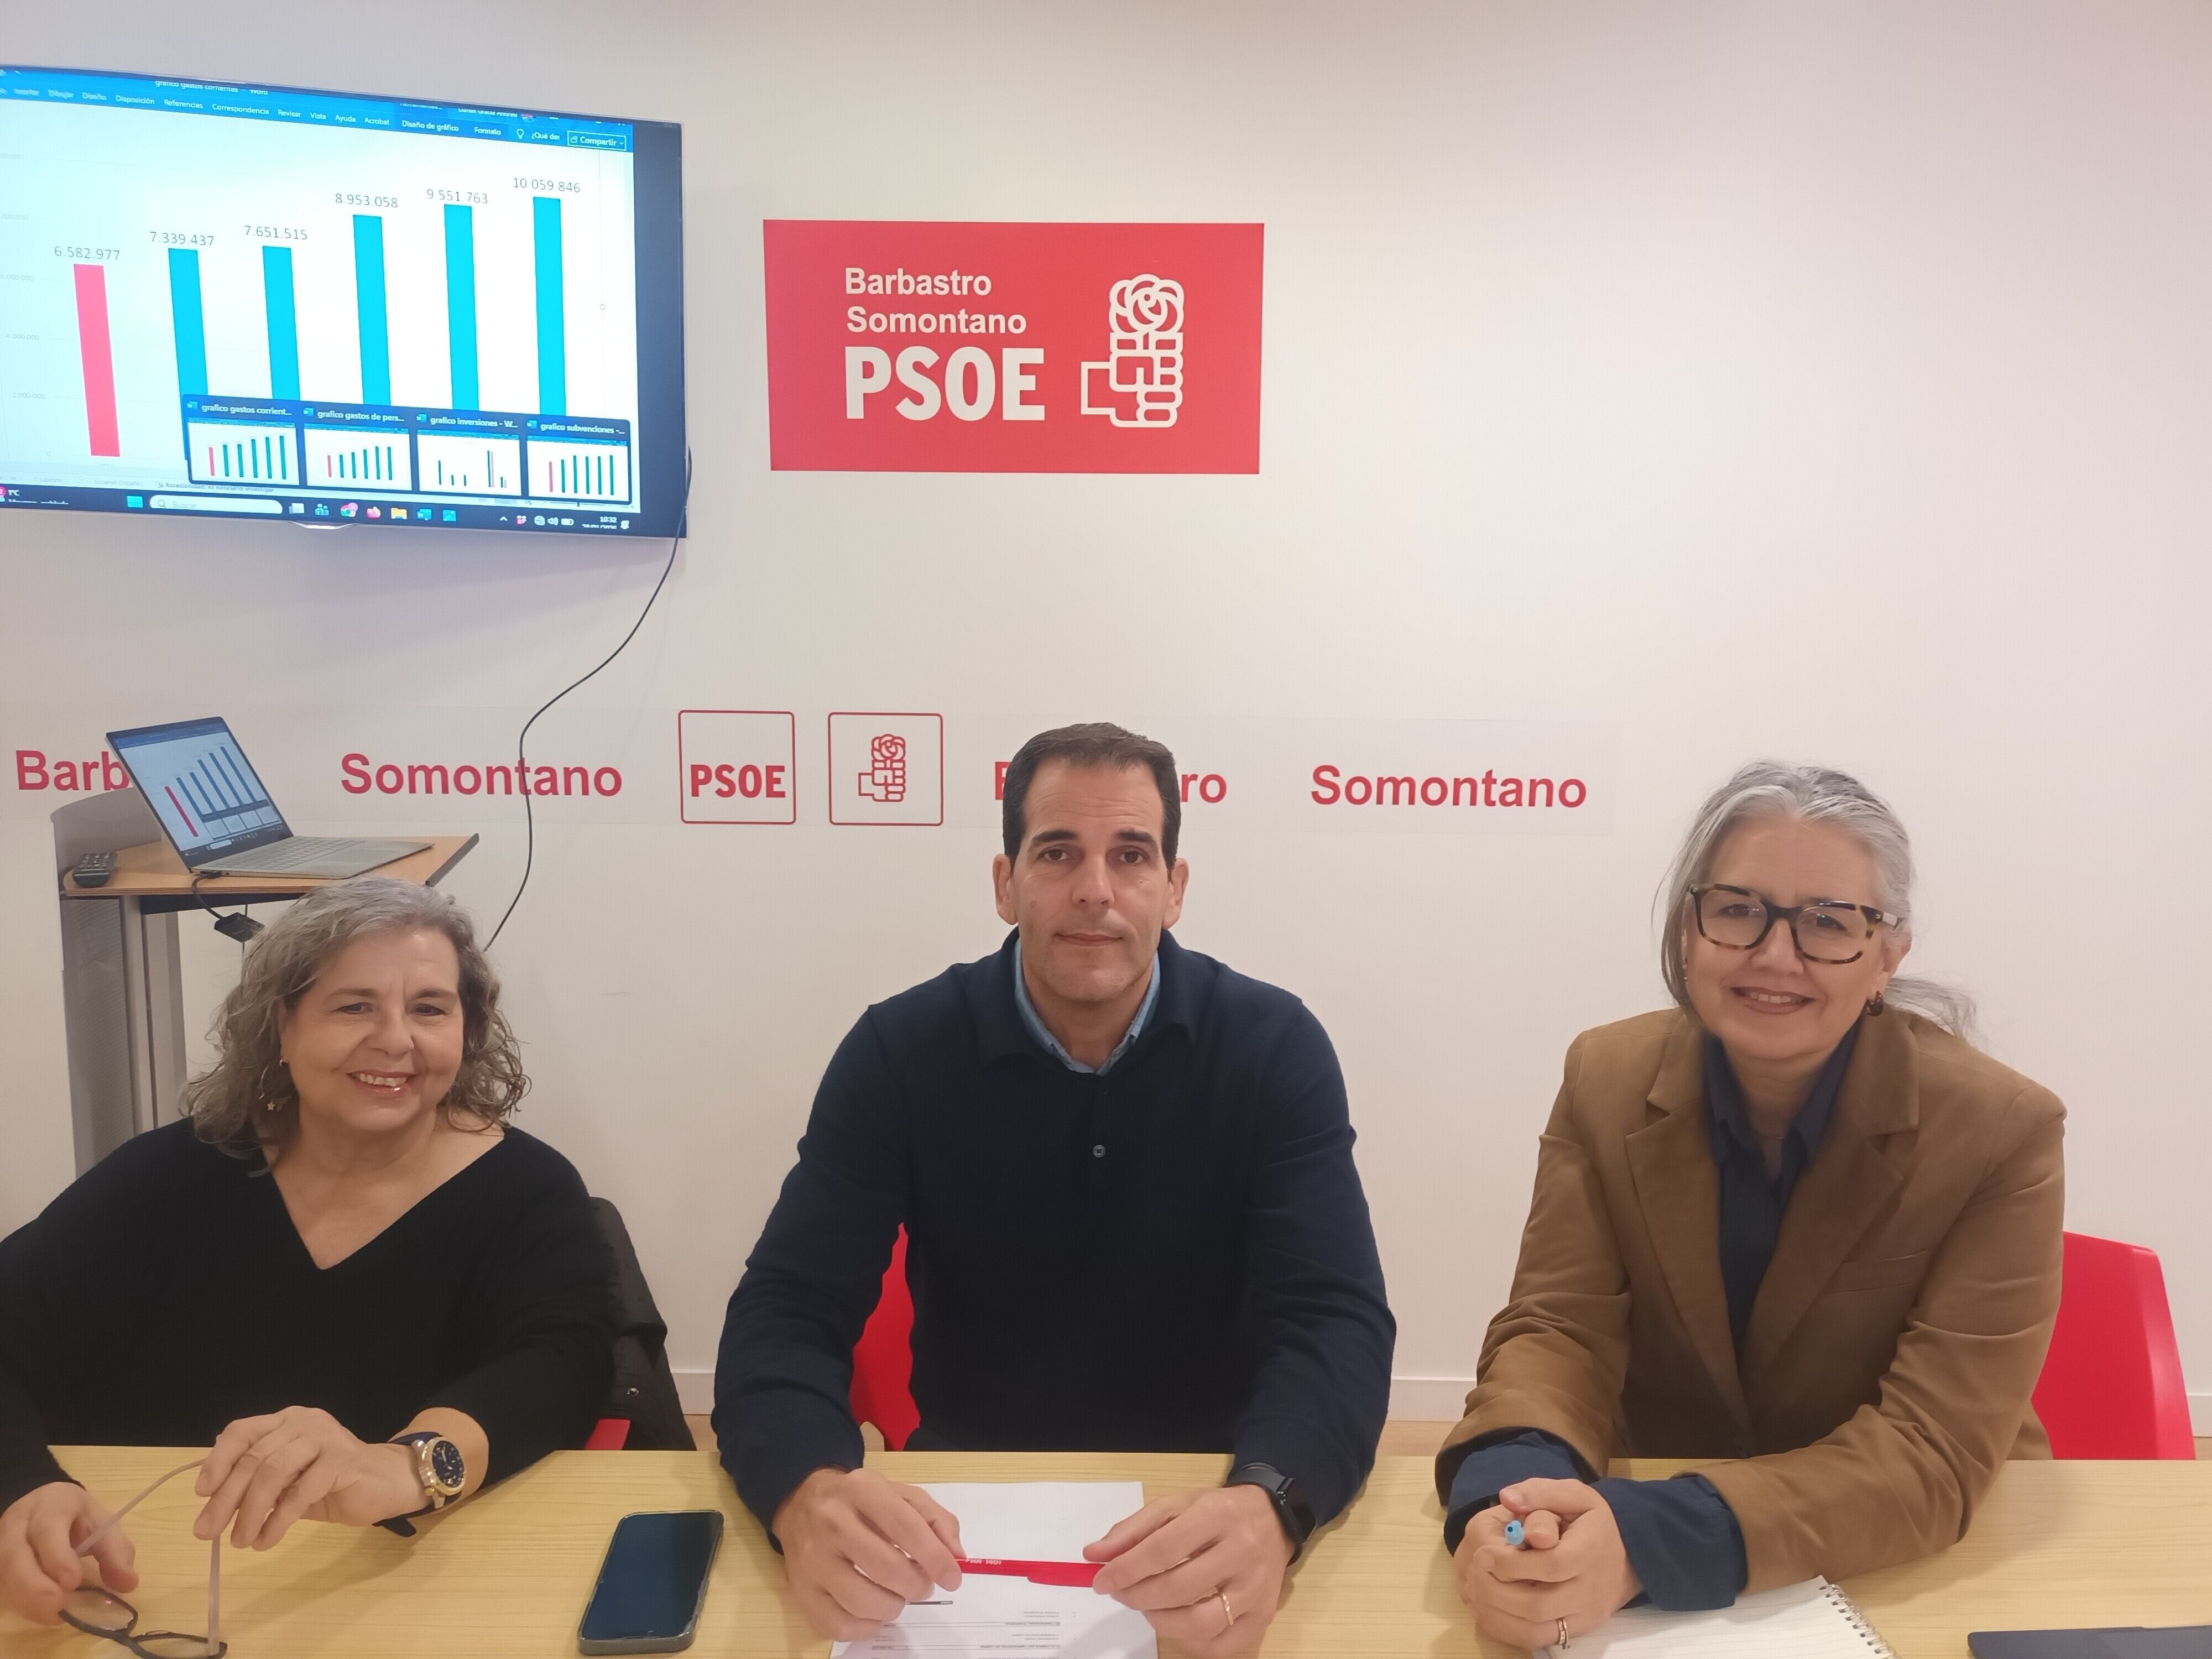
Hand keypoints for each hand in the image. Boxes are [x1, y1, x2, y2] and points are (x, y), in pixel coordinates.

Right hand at [0, 1481, 136, 1624]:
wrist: (40, 1503)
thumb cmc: (75, 1516)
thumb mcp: (101, 1522)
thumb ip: (115, 1551)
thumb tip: (128, 1583)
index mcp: (50, 1508)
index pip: (47, 1530)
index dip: (57, 1557)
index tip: (73, 1581)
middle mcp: (18, 1526)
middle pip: (13, 1557)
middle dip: (34, 1587)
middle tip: (57, 1606)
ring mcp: (1, 1546)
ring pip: (4, 1575)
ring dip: (25, 1600)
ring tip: (53, 1615)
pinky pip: (1, 1587)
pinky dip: (19, 1603)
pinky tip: (40, 1612)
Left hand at [193, 1406, 424, 1549]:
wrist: (386, 1482)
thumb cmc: (332, 1483)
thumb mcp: (288, 1481)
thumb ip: (257, 1481)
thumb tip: (211, 1496)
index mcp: (286, 1421)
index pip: (242, 1431)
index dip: (218, 1460)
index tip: (201, 1493)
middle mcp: (303, 1422)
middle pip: (254, 1457)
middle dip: (226, 1498)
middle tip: (207, 1532)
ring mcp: (324, 1438)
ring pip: (273, 1472)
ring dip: (250, 1512)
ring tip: (240, 1541)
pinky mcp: (342, 1461)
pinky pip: (300, 1492)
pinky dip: (278, 1521)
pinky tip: (266, 1541)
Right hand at [771, 1466, 963, 1641]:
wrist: (802, 1503)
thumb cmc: (860, 1502)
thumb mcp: (899, 1494)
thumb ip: (935, 1519)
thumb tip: (956, 1556)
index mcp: (861, 1490)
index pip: (906, 1528)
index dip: (935, 1558)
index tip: (953, 1578)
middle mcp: (831, 1522)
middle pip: (887, 1568)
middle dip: (917, 1585)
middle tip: (922, 1585)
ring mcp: (811, 1559)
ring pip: (863, 1602)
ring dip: (894, 1607)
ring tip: (898, 1595)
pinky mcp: (801, 1590)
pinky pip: (838, 1625)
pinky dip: (866, 1628)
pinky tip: (874, 1614)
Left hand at [1086, 1485, 1290, 1657]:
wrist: (1273, 1519)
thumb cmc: (1218, 1511)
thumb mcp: (1176, 1505)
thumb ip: (1133, 1529)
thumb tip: (1094, 1554)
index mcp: (1216, 1516)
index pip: (1162, 1550)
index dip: (1125, 1569)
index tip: (1100, 1581)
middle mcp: (1241, 1551)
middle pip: (1178, 1588)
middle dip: (1137, 1596)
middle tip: (1121, 1593)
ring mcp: (1255, 1588)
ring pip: (1200, 1623)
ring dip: (1160, 1621)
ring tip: (1147, 1606)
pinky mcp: (1263, 1615)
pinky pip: (1221, 1645)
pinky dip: (1190, 1641)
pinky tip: (1176, 1622)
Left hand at [1453, 1478, 1640, 1650]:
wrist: (1627, 1558)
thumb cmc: (1594, 1522)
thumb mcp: (1574, 1495)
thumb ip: (1540, 1492)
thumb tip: (1507, 1498)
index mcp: (1588, 1552)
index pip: (1550, 1566)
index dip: (1511, 1563)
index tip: (1483, 1553)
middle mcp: (1588, 1591)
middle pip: (1538, 1604)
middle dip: (1497, 1590)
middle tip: (1475, 1571)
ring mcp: (1582, 1617)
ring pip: (1534, 1630)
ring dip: (1496, 1613)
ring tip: (1476, 1588)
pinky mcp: (1575, 1632)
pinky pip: (1536, 1641)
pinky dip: (1506, 1629)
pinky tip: (1488, 1608)